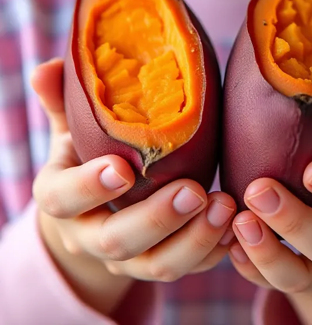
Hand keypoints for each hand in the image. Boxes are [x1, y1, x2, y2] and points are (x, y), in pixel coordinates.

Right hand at [32, 59, 235, 314]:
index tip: (123, 168)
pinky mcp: (160, 263)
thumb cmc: (88, 156)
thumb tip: (48, 67)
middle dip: (156, 219)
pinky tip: (237, 226)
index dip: (88, 187)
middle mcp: (90, 236)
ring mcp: (128, 258)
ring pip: (156, 265)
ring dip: (193, 239)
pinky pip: (187, 269)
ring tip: (226, 205)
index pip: (62, 200)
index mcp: (61, 198)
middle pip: (115, 241)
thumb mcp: (72, 129)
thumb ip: (63, 101)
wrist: (96, 212)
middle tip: (194, 190)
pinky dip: (213, 252)